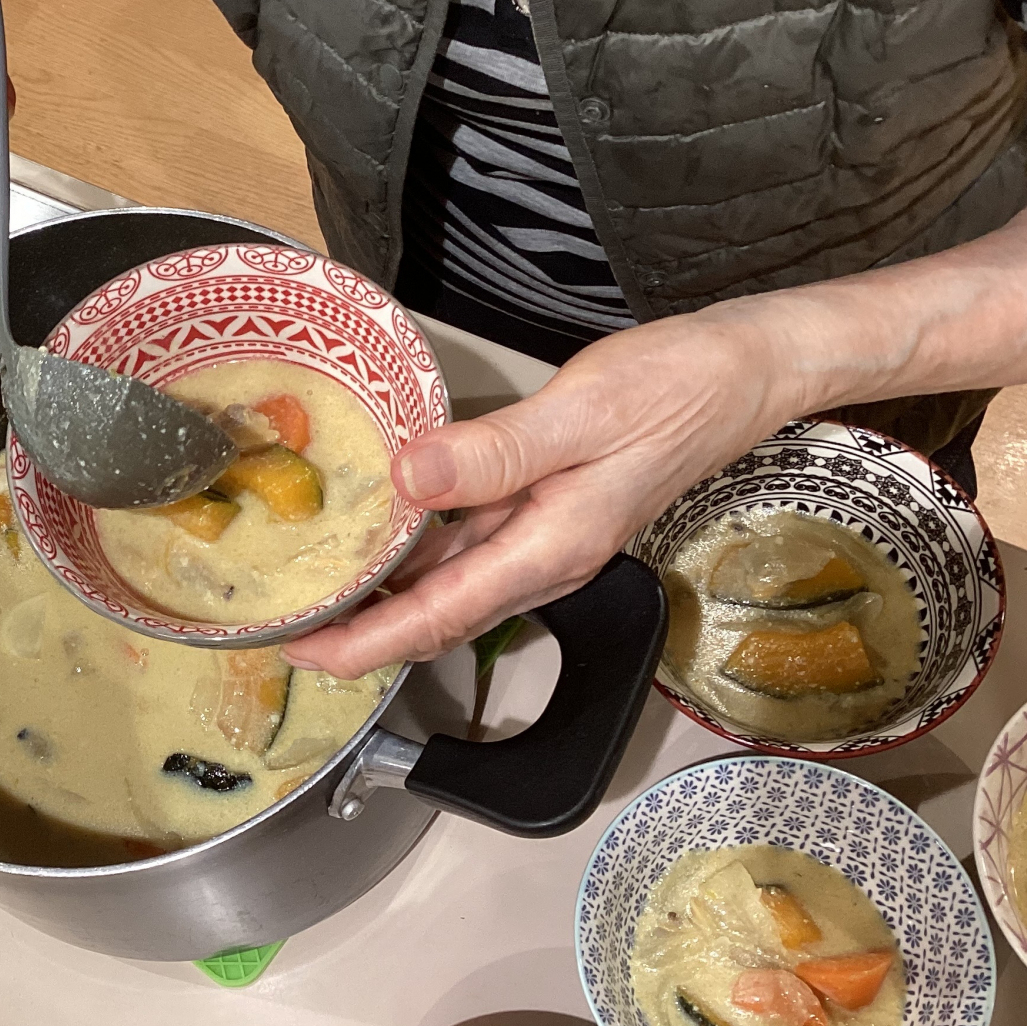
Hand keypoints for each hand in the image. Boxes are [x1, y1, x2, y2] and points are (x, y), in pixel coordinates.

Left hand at [282, 307, 795, 678]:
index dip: (365, 643)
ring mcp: (546, 539)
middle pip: (435, 617)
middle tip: (283, 627)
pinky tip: (381, 533)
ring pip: (448, 586)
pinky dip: (418, 553)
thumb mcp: (580, 413)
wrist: (743, 374)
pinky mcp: (546, 511)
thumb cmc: (675, 389)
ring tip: (314, 590)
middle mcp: (544, 558)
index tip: (303, 651)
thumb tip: (409, 476)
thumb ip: (493, 453)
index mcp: (549, 548)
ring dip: (383, 597)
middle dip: (359, 634)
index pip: (438, 617)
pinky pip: (468, 548)